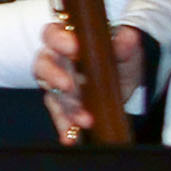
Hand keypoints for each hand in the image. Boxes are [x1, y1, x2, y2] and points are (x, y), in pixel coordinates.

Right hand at [36, 19, 146, 140]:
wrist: (125, 81)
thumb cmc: (119, 60)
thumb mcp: (127, 50)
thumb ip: (126, 43)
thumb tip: (126, 37)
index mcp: (68, 39)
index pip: (53, 34)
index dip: (59, 40)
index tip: (73, 48)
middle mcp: (56, 60)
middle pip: (43, 64)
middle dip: (54, 76)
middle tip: (69, 86)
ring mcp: (56, 83)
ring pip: (51, 93)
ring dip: (66, 107)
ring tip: (85, 119)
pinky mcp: (61, 104)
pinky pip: (58, 115)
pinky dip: (64, 127)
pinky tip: (71, 137)